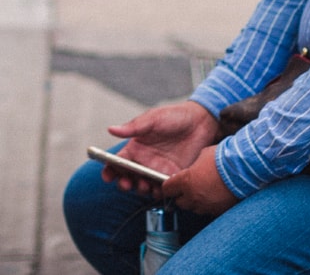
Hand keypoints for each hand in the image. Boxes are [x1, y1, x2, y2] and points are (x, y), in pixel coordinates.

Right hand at [102, 101, 219, 196]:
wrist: (202, 122)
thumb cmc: (175, 116)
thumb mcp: (154, 119)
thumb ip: (134, 127)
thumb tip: (111, 129)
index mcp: (136, 147)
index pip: (118, 162)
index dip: (110, 170)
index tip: (107, 176)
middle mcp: (144, 161)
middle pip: (128, 178)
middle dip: (124, 184)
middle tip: (127, 184)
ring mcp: (158, 170)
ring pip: (143, 186)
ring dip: (141, 189)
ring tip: (145, 185)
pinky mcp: (173, 176)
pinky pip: (163, 189)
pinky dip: (159, 192)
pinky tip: (161, 188)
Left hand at [162, 144, 238, 216]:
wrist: (243, 169)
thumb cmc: (223, 158)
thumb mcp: (203, 155)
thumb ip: (195, 165)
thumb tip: (194, 169)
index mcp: (185, 182)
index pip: (167, 189)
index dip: (169, 186)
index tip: (172, 184)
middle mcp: (193, 197)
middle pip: (179, 203)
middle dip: (182, 195)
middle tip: (189, 187)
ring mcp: (205, 206)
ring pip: (194, 208)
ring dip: (196, 201)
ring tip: (205, 191)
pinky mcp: (218, 212)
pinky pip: (209, 211)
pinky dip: (210, 205)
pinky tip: (216, 196)